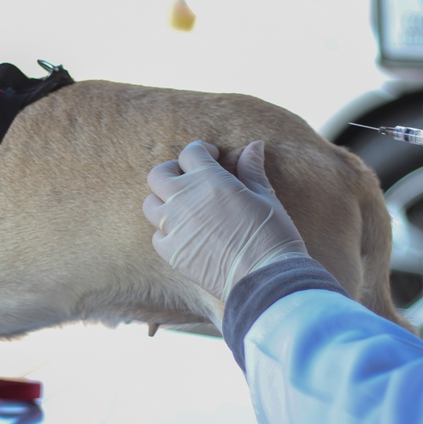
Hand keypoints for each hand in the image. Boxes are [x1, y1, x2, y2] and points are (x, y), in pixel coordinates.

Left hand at [142, 140, 307, 300]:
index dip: (201, 151)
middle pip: (158, 174)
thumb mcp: (264, 196)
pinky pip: (156, 235)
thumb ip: (251, 169)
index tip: (211, 157)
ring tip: (182, 207)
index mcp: (209, 179)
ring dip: (163, 201)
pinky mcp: (171, 252)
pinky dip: (166, 232)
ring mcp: (174, 226)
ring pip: (150, 204)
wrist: (265, 277)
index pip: (190, 152)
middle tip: (187, 177)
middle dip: (171, 171)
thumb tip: (253, 146)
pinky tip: (184, 234)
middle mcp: (184, 199)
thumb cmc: (271, 234)